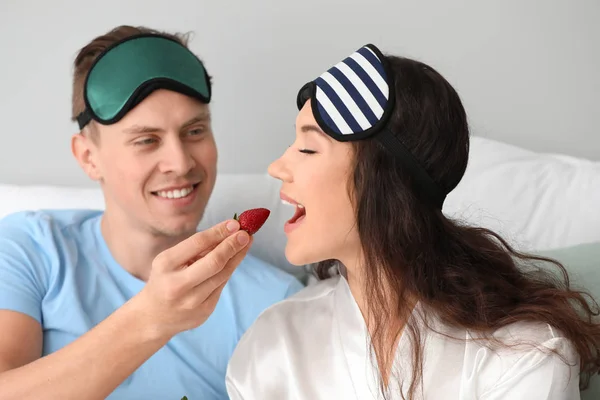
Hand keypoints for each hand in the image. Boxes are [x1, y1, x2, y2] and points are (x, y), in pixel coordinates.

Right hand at [134, 219, 251, 338]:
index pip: (197, 243)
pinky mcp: (204, 311)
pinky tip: (235, 259)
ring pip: (222, 274)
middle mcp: (177, 284)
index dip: (219, 232)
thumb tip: (228, 231)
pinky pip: (221, 286)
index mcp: (166, 264)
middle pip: (214, 262)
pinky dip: (229, 270)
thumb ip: (196, 248)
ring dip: (237, 256)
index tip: (235, 223)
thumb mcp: (170, 260)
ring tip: (246, 243)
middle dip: (233, 245)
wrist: (153, 317)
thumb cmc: (165, 280)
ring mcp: (191, 301)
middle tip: (246, 233)